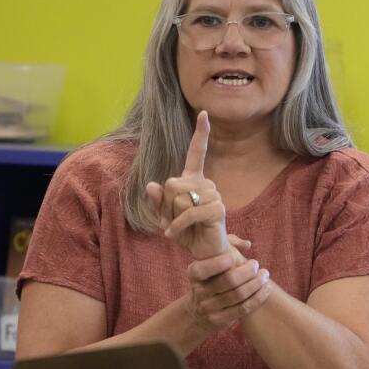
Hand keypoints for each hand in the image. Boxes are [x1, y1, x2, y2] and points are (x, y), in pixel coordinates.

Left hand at [145, 111, 229, 259]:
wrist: (204, 254)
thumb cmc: (186, 234)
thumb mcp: (165, 217)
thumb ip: (157, 202)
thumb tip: (152, 185)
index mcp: (194, 181)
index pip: (196, 153)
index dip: (201, 134)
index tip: (204, 114)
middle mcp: (206, 185)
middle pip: (172, 183)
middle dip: (165, 205)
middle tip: (171, 221)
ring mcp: (214, 196)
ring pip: (178, 197)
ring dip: (171, 217)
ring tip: (178, 228)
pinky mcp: (217, 210)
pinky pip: (188, 212)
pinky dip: (176, 226)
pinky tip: (172, 235)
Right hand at [185, 242, 271, 332]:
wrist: (196, 313)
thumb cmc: (209, 279)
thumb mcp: (206, 264)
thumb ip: (224, 249)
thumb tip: (248, 244)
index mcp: (194, 274)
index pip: (206, 268)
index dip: (222, 262)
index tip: (235, 257)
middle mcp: (199, 291)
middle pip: (228, 280)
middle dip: (247, 271)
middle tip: (256, 265)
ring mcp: (209, 308)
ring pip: (238, 295)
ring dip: (256, 283)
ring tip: (264, 275)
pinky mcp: (219, 320)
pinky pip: (243, 308)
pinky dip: (258, 298)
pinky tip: (266, 289)